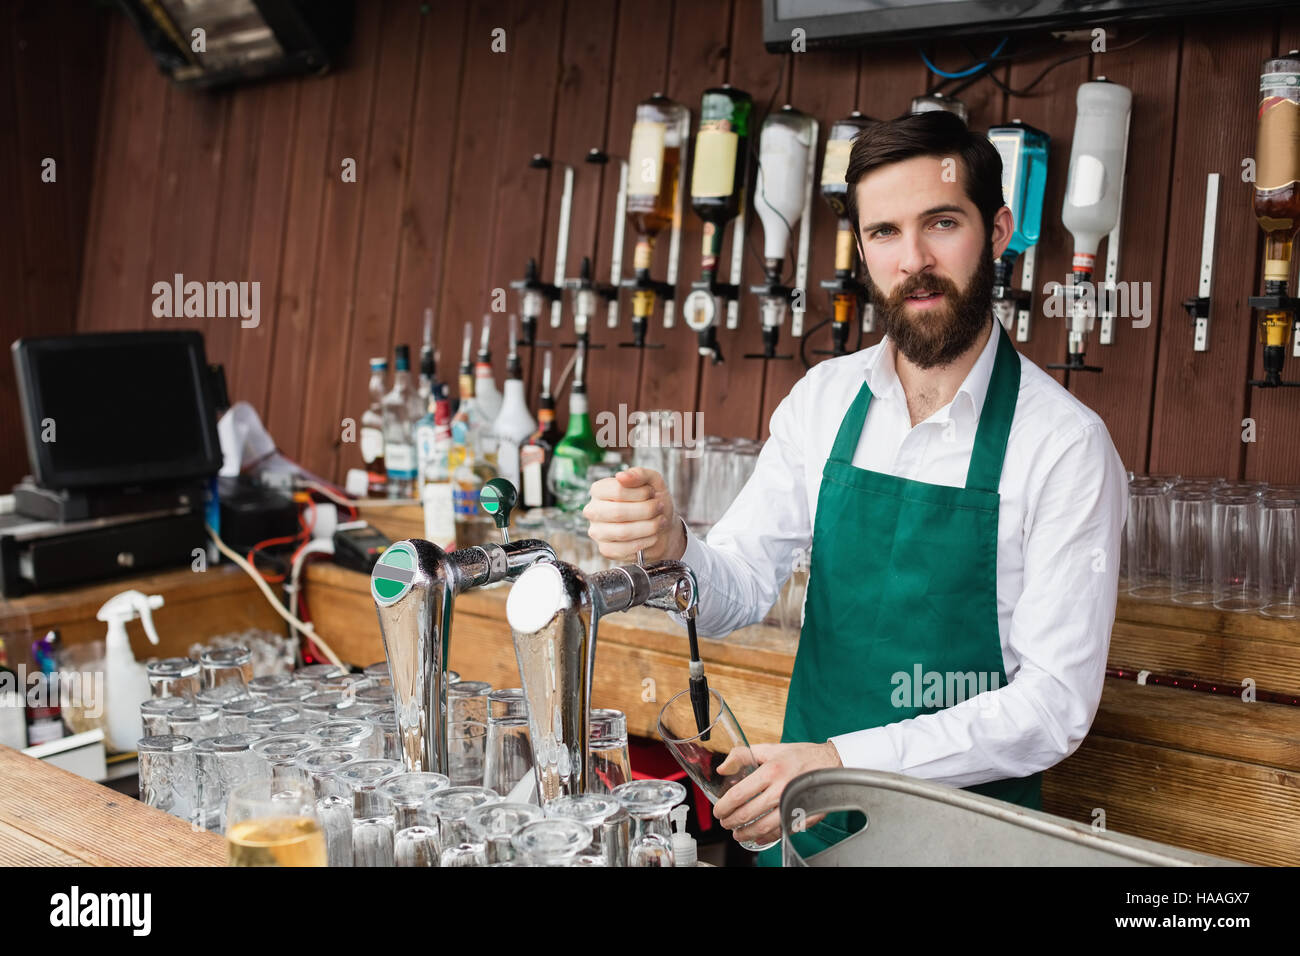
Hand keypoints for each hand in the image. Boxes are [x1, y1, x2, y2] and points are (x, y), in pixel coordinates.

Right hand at [583, 467, 685, 562]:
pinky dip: (645, 542)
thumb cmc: (653, 501)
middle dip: (647, 510)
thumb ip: (639, 474)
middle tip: (659, 507)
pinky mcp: (606, 549)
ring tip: (660, 521)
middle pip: (619, 512)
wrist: (662, 527)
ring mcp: (597, 532)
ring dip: (649, 526)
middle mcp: (593, 510)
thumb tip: (621, 476)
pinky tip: (653, 535)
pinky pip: (625, 549)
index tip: (652, 493)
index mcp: (599, 490)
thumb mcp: (652, 482)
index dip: (641, 492)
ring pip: (623, 532)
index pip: (617, 490)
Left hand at [711, 741, 842, 847]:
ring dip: (745, 833)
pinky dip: (766, 837)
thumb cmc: (800, 756)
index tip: (718, 811)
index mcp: (770, 771)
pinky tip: (758, 837)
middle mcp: (780, 789)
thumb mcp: (770, 748)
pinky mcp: (802, 816)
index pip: (739, 794)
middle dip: (731, 822)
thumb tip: (722, 768)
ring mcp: (792, 804)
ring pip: (762, 827)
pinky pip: (780, 831)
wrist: (831, 763)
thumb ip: (742, 755)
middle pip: (747, 814)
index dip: (724, 806)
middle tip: (725, 823)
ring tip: (737, 833)